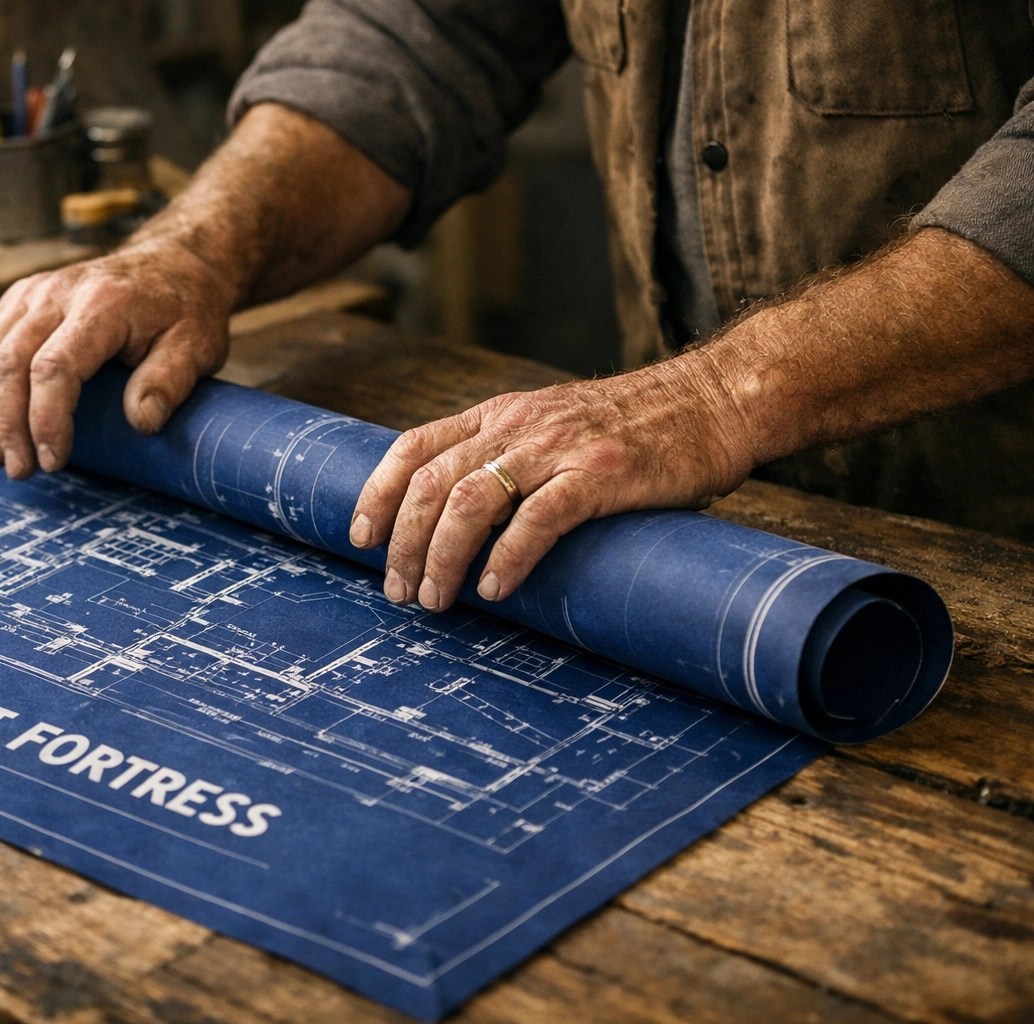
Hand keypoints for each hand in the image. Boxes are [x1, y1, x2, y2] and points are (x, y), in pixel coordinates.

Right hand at [0, 239, 236, 477]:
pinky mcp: (17, 299)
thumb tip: (142, 422)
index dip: (46, 420)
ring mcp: (30, 292)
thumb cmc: (185, 312)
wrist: (170, 265)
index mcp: (102, 304)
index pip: (54, 366)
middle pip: (8, 362)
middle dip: (8, 426)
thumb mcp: (197, 347)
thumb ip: (170, 382)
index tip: (53, 461)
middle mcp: (55, 292)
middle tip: (20, 472)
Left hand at [348, 361, 753, 610]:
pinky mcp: (601, 473)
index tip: (360, 538)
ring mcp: (558, 447)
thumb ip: (509, 455)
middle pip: (431, 483)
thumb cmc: (634, 426)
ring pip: (471, 501)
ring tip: (436, 599)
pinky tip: (494, 587)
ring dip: (442, 557)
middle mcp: (518, 425)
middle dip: (404, 543)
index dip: (378, 493)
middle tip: (400, 592)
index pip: (413, 447)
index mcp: (499, 414)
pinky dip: (508, 556)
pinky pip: (538, 518)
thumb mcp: (553, 423)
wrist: (714, 401)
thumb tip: (458, 515)